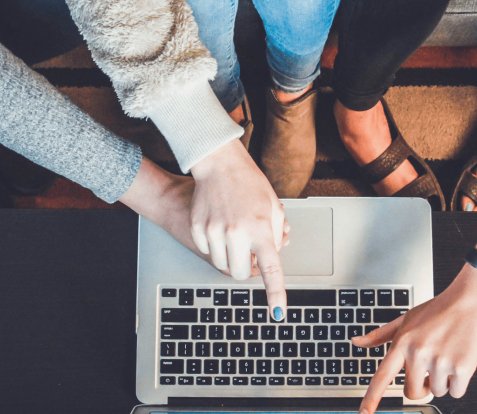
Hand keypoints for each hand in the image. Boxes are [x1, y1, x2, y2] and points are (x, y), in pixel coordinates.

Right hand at [189, 139, 288, 319]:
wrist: (219, 164)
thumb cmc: (249, 183)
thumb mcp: (273, 207)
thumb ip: (276, 235)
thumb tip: (273, 256)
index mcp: (261, 228)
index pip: (271, 269)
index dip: (275, 294)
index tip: (278, 313)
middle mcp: (237, 233)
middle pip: (240, 274)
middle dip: (246, 268)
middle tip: (249, 252)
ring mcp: (214, 231)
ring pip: (222, 265)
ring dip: (230, 257)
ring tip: (234, 234)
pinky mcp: (198, 229)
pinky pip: (207, 252)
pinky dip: (215, 246)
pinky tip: (219, 225)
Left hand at [354, 264, 476, 412]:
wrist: (472, 300)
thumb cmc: (439, 309)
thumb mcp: (406, 318)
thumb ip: (380, 335)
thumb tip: (356, 342)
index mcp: (403, 343)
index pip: (382, 376)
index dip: (371, 398)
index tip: (364, 413)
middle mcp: (419, 353)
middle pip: (412, 392)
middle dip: (421, 386)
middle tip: (430, 369)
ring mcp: (440, 361)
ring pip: (437, 392)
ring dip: (443, 381)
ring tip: (447, 355)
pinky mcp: (462, 368)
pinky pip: (456, 392)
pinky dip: (459, 383)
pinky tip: (460, 360)